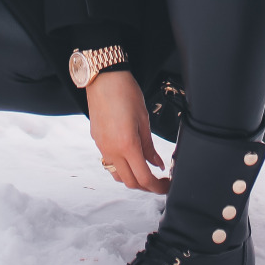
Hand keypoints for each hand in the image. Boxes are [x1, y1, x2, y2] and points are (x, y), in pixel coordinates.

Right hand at [86, 70, 170, 192]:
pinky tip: (131, 159)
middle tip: (159, 181)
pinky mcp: (97, 141)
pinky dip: (122, 167)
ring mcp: (102, 147)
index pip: (144, 178)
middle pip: (130, 182)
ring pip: (117, 175)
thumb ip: (149, 146)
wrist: (103, 78)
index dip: (157, 187)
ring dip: (132, 179)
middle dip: (146, 186)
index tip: (166, 186)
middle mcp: (112, 150)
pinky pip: (109, 163)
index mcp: (127, 145)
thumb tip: (156, 164)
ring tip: (145, 171)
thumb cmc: (125, 92)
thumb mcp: (144, 119)